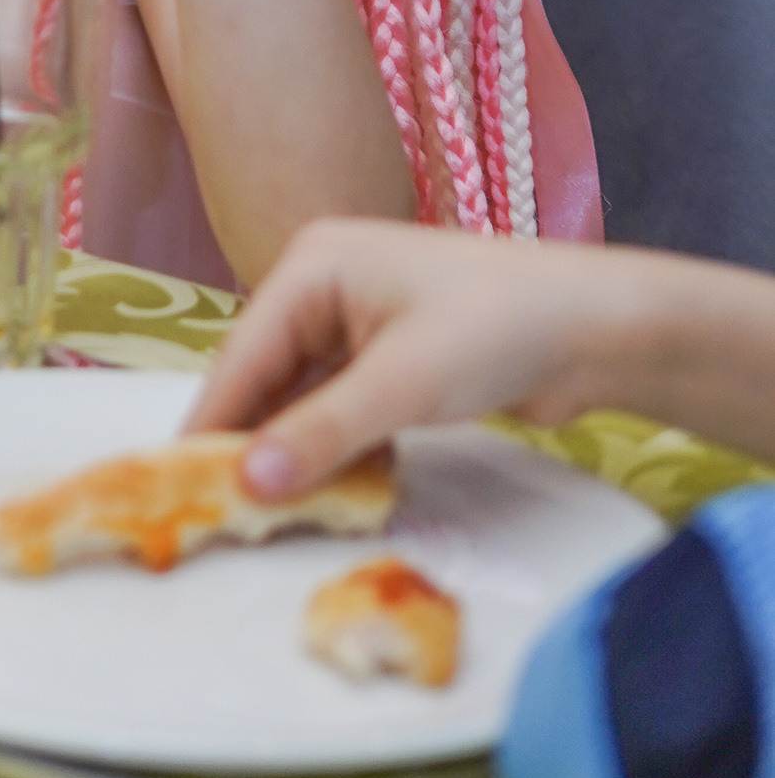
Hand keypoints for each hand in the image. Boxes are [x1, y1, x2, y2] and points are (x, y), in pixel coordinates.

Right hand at [184, 220, 653, 498]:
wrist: (598, 329)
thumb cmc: (496, 330)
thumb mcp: (401, 385)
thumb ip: (320, 434)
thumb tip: (245, 483)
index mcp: (312, 265)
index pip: (242, 354)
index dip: (213, 422)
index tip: (178, 486)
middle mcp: (325, 286)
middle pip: (268, 375)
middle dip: (254, 440)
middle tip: (222, 511)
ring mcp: (360, 320)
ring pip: (305, 396)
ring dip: (298, 449)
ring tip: (270, 512)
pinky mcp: (393, 355)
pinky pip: (342, 405)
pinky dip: (337, 445)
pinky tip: (332, 489)